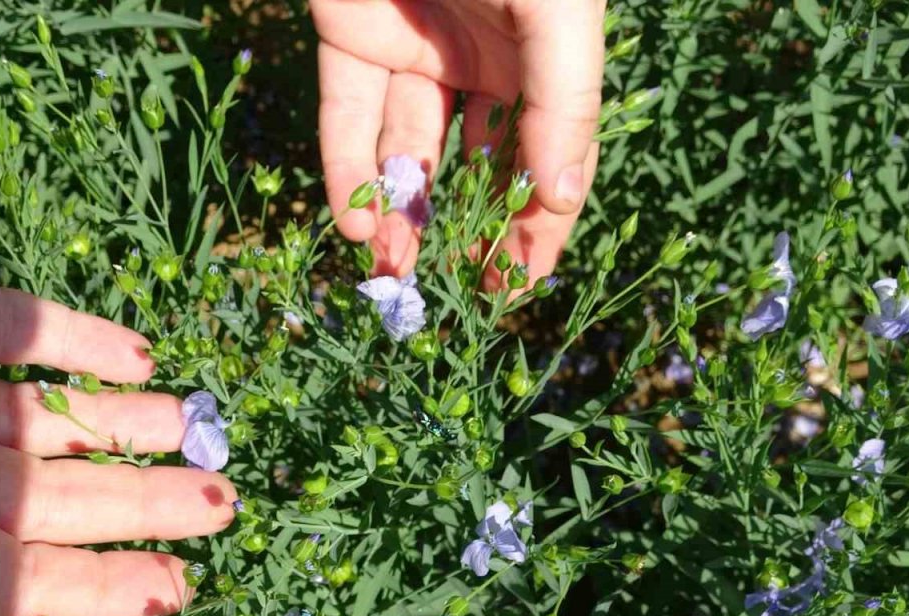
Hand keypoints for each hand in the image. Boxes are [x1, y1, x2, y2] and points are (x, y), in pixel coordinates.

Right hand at [0, 110, 235, 615]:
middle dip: (133, 501)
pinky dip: (73, 342)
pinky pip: (12, 332)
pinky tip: (137, 352)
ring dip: (117, 420)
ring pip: (40, 417)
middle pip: (45, 498)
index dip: (95, 586)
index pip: (12, 577)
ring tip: (194, 423)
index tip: (179, 586)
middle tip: (223, 500)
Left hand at [312, 0, 604, 281]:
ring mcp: (413, 54)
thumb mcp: (555, 10)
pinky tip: (355, 225)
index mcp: (542, 52)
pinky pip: (346, 119)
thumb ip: (563, 98)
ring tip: (395, 271)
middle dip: (474, 230)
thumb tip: (560, 197)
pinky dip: (346, 173)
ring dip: (403, 215)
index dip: (539, 222)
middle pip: (480, 164)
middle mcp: (480, 59)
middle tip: (465, 293)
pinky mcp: (349, 43)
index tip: (523, 284)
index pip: (549, 153)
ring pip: (407, 152)